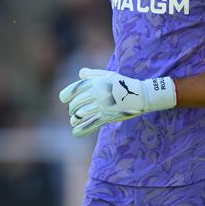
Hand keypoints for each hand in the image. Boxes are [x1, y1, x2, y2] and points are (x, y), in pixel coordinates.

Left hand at [58, 68, 175, 137]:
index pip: (76, 88)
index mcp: (96, 82)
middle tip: (73, 112)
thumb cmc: (123, 83)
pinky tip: (75, 133)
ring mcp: (103, 105)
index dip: (66, 94)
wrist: (141, 94)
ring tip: (74, 121)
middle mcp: (98, 93)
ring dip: (75, 119)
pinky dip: (82, 129)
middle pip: (77, 102)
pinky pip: (92, 124)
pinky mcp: (108, 116)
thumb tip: (80, 73)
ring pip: (82, 113)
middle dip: (72, 109)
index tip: (63, 99)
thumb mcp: (109, 75)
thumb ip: (93, 74)